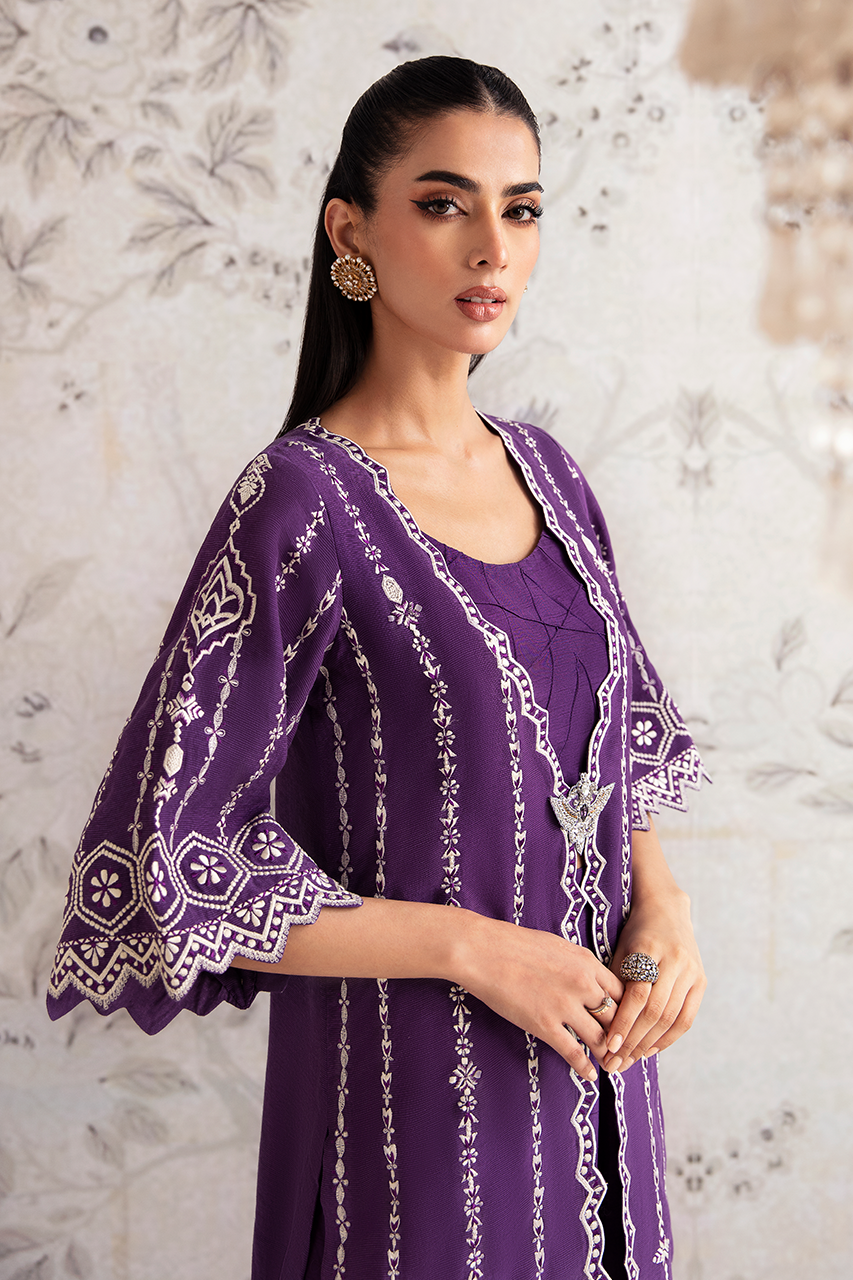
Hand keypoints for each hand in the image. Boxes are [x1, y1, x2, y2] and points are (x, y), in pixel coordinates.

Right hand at [456, 913, 623, 1082]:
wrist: (483, 950)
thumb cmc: (515, 944)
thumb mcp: (558, 946)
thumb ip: (579, 965)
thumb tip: (590, 980)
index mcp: (587, 962)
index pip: (622, 993)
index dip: (627, 1012)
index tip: (626, 1024)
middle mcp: (582, 984)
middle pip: (616, 1018)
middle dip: (622, 1037)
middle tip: (625, 1050)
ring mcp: (564, 1006)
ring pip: (600, 1038)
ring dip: (608, 1055)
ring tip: (612, 1065)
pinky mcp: (544, 1025)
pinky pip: (573, 1052)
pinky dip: (585, 1067)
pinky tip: (590, 1075)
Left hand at [603, 888, 705, 1071]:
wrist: (666, 910)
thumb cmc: (635, 933)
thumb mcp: (620, 950)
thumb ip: (614, 983)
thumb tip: (599, 1025)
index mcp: (649, 949)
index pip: (638, 994)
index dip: (624, 1022)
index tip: (609, 1046)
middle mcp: (675, 960)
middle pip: (655, 1011)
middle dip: (634, 1041)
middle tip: (616, 1063)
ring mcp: (692, 971)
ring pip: (671, 1018)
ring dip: (649, 1044)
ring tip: (629, 1060)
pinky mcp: (702, 981)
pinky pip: (686, 1018)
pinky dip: (668, 1038)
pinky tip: (650, 1050)